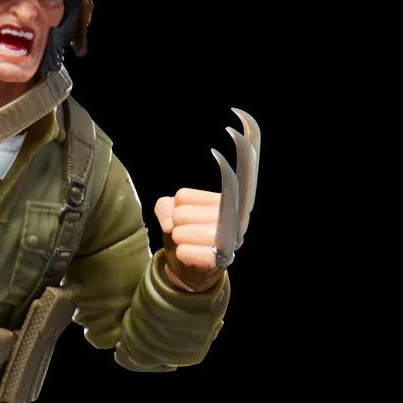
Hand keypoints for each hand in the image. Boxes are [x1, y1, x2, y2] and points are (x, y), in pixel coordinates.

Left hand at [156, 109, 260, 292]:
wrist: (194, 275)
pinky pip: (185, 248)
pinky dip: (180, 252)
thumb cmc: (187, 238)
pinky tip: (188, 254)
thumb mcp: (173, 216)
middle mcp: (236, 217)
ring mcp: (230, 239)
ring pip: (181, 226)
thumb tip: (171, 211)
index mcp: (230, 200)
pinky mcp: (221, 259)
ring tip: (187, 242)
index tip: (236, 126)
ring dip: (176, 236)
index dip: (235, 153)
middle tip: (185, 229)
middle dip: (176, 219)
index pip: (230, 171)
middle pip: (183, 206)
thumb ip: (166, 205)